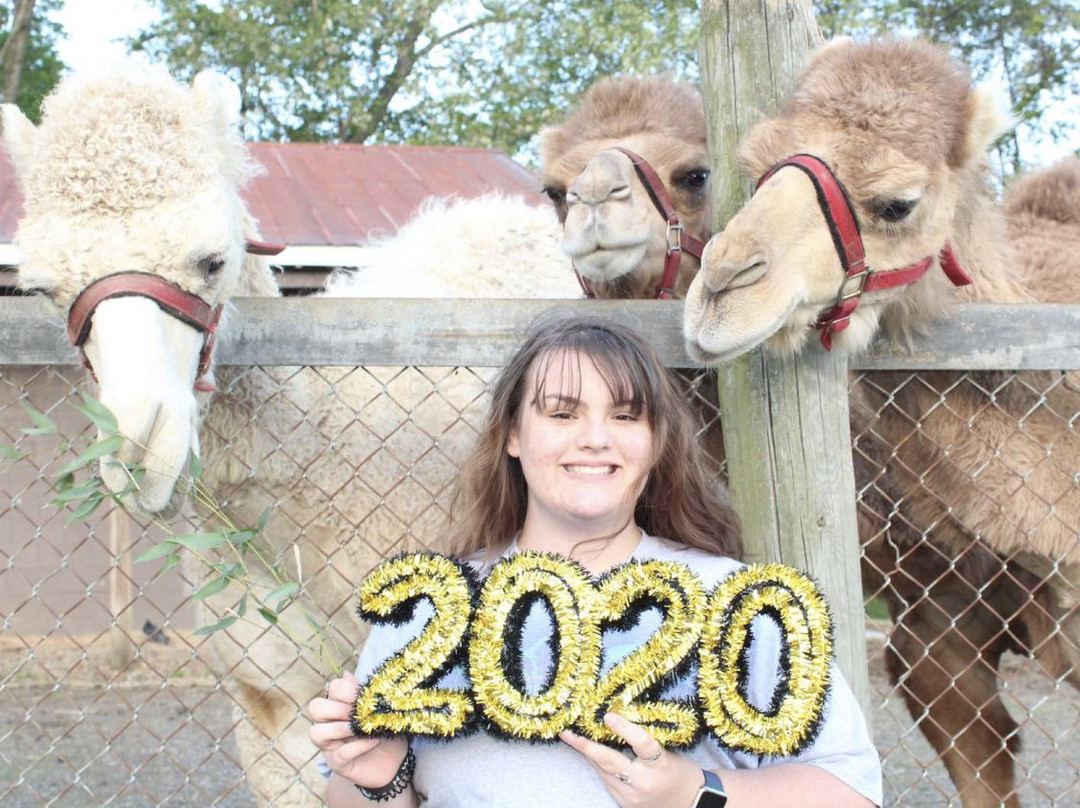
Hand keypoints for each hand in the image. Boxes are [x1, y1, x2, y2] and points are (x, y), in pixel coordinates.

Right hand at [306, 671, 409, 788]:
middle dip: (336, 707)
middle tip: (356, 712)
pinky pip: (339, 753)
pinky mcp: (337, 764)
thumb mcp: (377, 709)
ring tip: (358, 728)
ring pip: (316, 733)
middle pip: (315, 708)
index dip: (345, 689)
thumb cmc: (383, 730)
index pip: (331, 688)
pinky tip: (373, 740)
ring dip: (338, 728)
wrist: (394, 760)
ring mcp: (330, 745)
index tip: (363, 696)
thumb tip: (346, 674)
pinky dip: (358, 745)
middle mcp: (328, 724)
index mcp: (338, 705)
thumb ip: (362, 693)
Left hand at [559, 712, 703, 807]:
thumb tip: (616, 720)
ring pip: (604, 772)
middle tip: (567, 733)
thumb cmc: (681, 771)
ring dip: (588, 754)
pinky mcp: (625, 804)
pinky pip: (607, 781)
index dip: (625, 729)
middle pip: (611, 762)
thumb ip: (646, 740)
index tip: (608, 715)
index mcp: (661, 765)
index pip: (643, 744)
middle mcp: (644, 783)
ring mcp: (632, 797)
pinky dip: (598, 766)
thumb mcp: (669, 752)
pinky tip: (589, 755)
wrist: (692, 804)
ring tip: (572, 738)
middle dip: (586, 747)